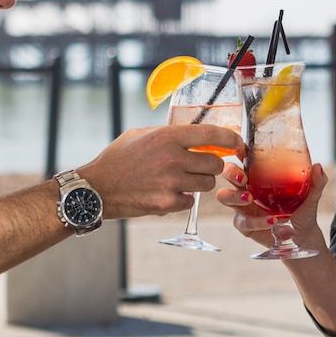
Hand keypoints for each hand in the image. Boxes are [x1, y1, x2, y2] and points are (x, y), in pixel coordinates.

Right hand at [78, 125, 244, 218]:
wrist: (97, 188)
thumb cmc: (117, 158)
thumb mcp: (141, 135)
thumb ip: (168, 134)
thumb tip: (193, 133)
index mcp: (167, 137)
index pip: (211, 134)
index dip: (230, 138)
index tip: (238, 142)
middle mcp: (173, 158)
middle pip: (215, 163)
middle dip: (211, 165)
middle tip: (200, 166)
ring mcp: (171, 182)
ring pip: (207, 184)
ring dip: (200, 183)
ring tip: (182, 179)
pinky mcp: (167, 203)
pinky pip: (191, 201)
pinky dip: (184, 198)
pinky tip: (168, 193)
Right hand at [216, 161, 327, 246]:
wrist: (302, 236)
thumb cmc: (302, 210)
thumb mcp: (311, 196)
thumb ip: (316, 183)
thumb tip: (318, 168)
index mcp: (259, 175)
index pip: (244, 158)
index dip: (238, 151)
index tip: (242, 149)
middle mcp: (247, 187)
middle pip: (227, 174)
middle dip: (231, 173)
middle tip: (243, 178)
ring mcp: (243, 206)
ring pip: (225, 197)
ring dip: (235, 196)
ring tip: (249, 198)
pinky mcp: (244, 225)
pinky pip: (242, 221)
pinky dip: (256, 221)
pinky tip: (271, 221)